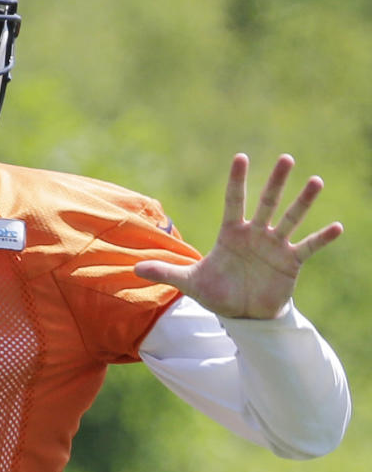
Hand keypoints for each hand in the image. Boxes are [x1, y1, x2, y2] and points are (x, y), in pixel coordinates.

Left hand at [135, 153, 343, 317]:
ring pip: (289, 218)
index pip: (233, 201)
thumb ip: (166, 272)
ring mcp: (275, 246)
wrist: (242, 314)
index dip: (236, 181)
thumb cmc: (218, 292)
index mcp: (231, 233)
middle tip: (286, 159)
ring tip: (315, 181)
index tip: (240, 157)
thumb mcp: (190, 283)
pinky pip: (308, 247)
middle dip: (275, 182)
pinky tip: (337, 227)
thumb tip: (134, 269)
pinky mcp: (290, 262)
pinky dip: (322, 238)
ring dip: (302, 202)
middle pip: (266, 202)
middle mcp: (255, 233)